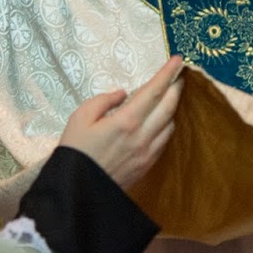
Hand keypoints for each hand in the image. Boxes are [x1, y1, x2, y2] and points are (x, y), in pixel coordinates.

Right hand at [57, 56, 182, 188]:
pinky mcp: (147, 167)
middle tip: (178, 75)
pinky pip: (164, 141)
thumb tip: (123, 94)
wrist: (76, 192)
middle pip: (169, 106)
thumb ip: (104, 100)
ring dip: (172, 107)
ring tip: (169, 96)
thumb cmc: (74, 151)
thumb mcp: (80, 117)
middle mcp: (142, 137)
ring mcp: (147, 154)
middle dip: (176, 87)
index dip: (168, 73)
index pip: (154, 91)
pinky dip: (166, 126)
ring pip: (170, 125)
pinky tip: (160, 121)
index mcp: (126, 121)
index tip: (178, 59)